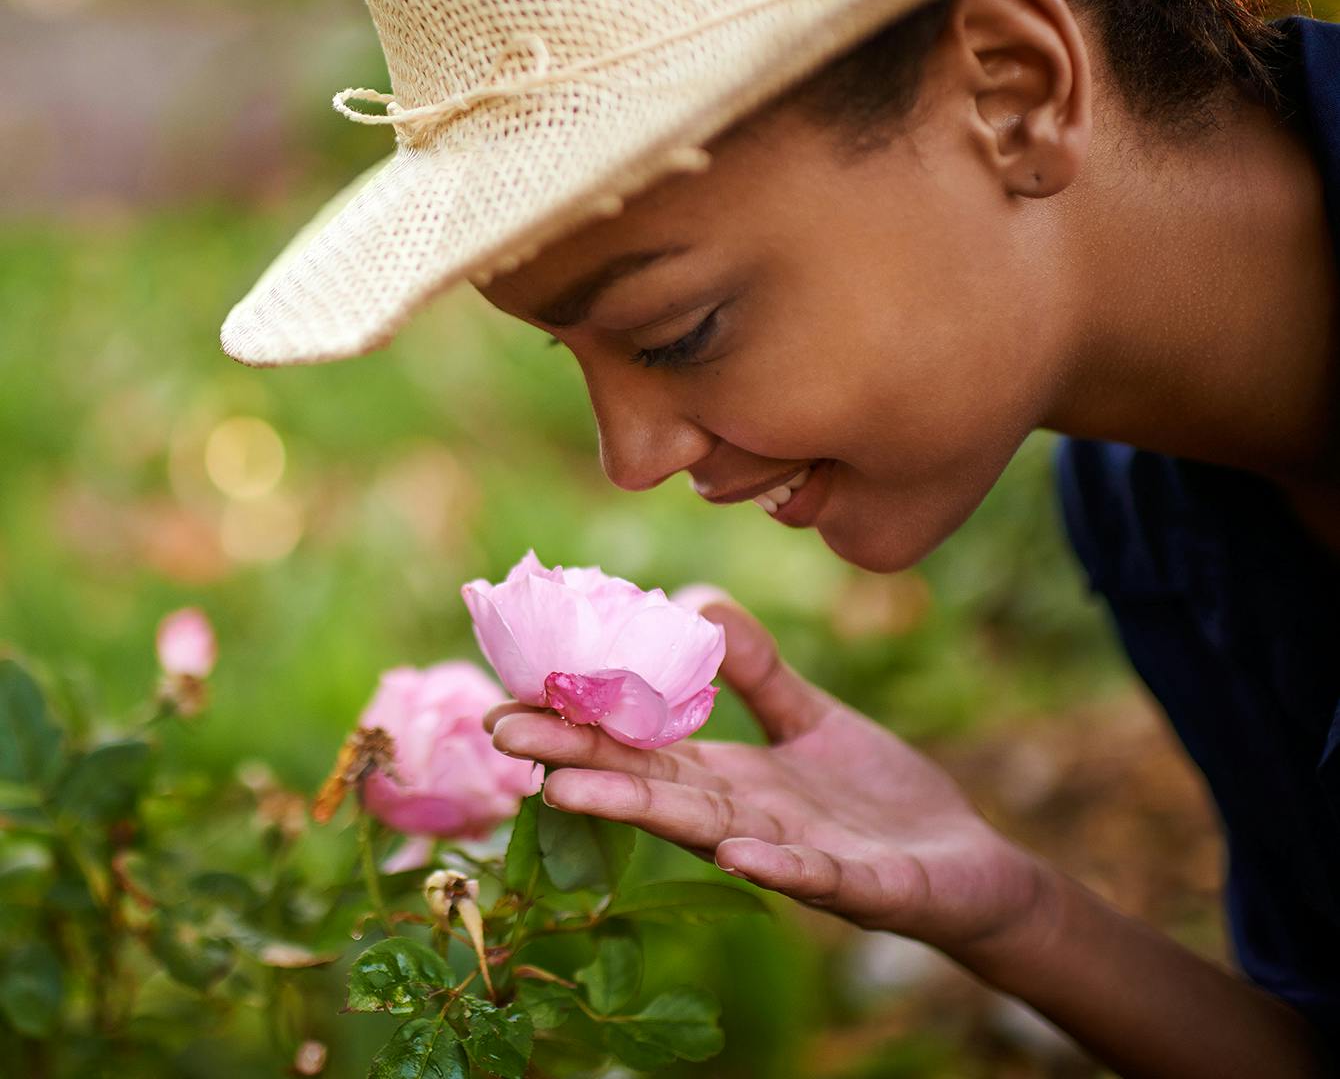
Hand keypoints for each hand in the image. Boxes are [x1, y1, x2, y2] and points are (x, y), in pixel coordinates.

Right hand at [483, 591, 1049, 963]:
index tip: (511, 697)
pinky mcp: (863, 888)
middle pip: (651, 787)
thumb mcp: (812, 718)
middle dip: (577, 762)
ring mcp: (799, 857)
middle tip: (501, 733)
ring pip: (709, 833)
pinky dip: (777, 866)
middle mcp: (748, 822)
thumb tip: (695, 604)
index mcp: (734, 781)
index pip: (643, 750)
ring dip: (640, 814)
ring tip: (569, 793)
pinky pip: (816, 877)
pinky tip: (739, 849)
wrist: (966, 865)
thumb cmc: (876, 797)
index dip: (581, 726)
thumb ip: (758, 672)